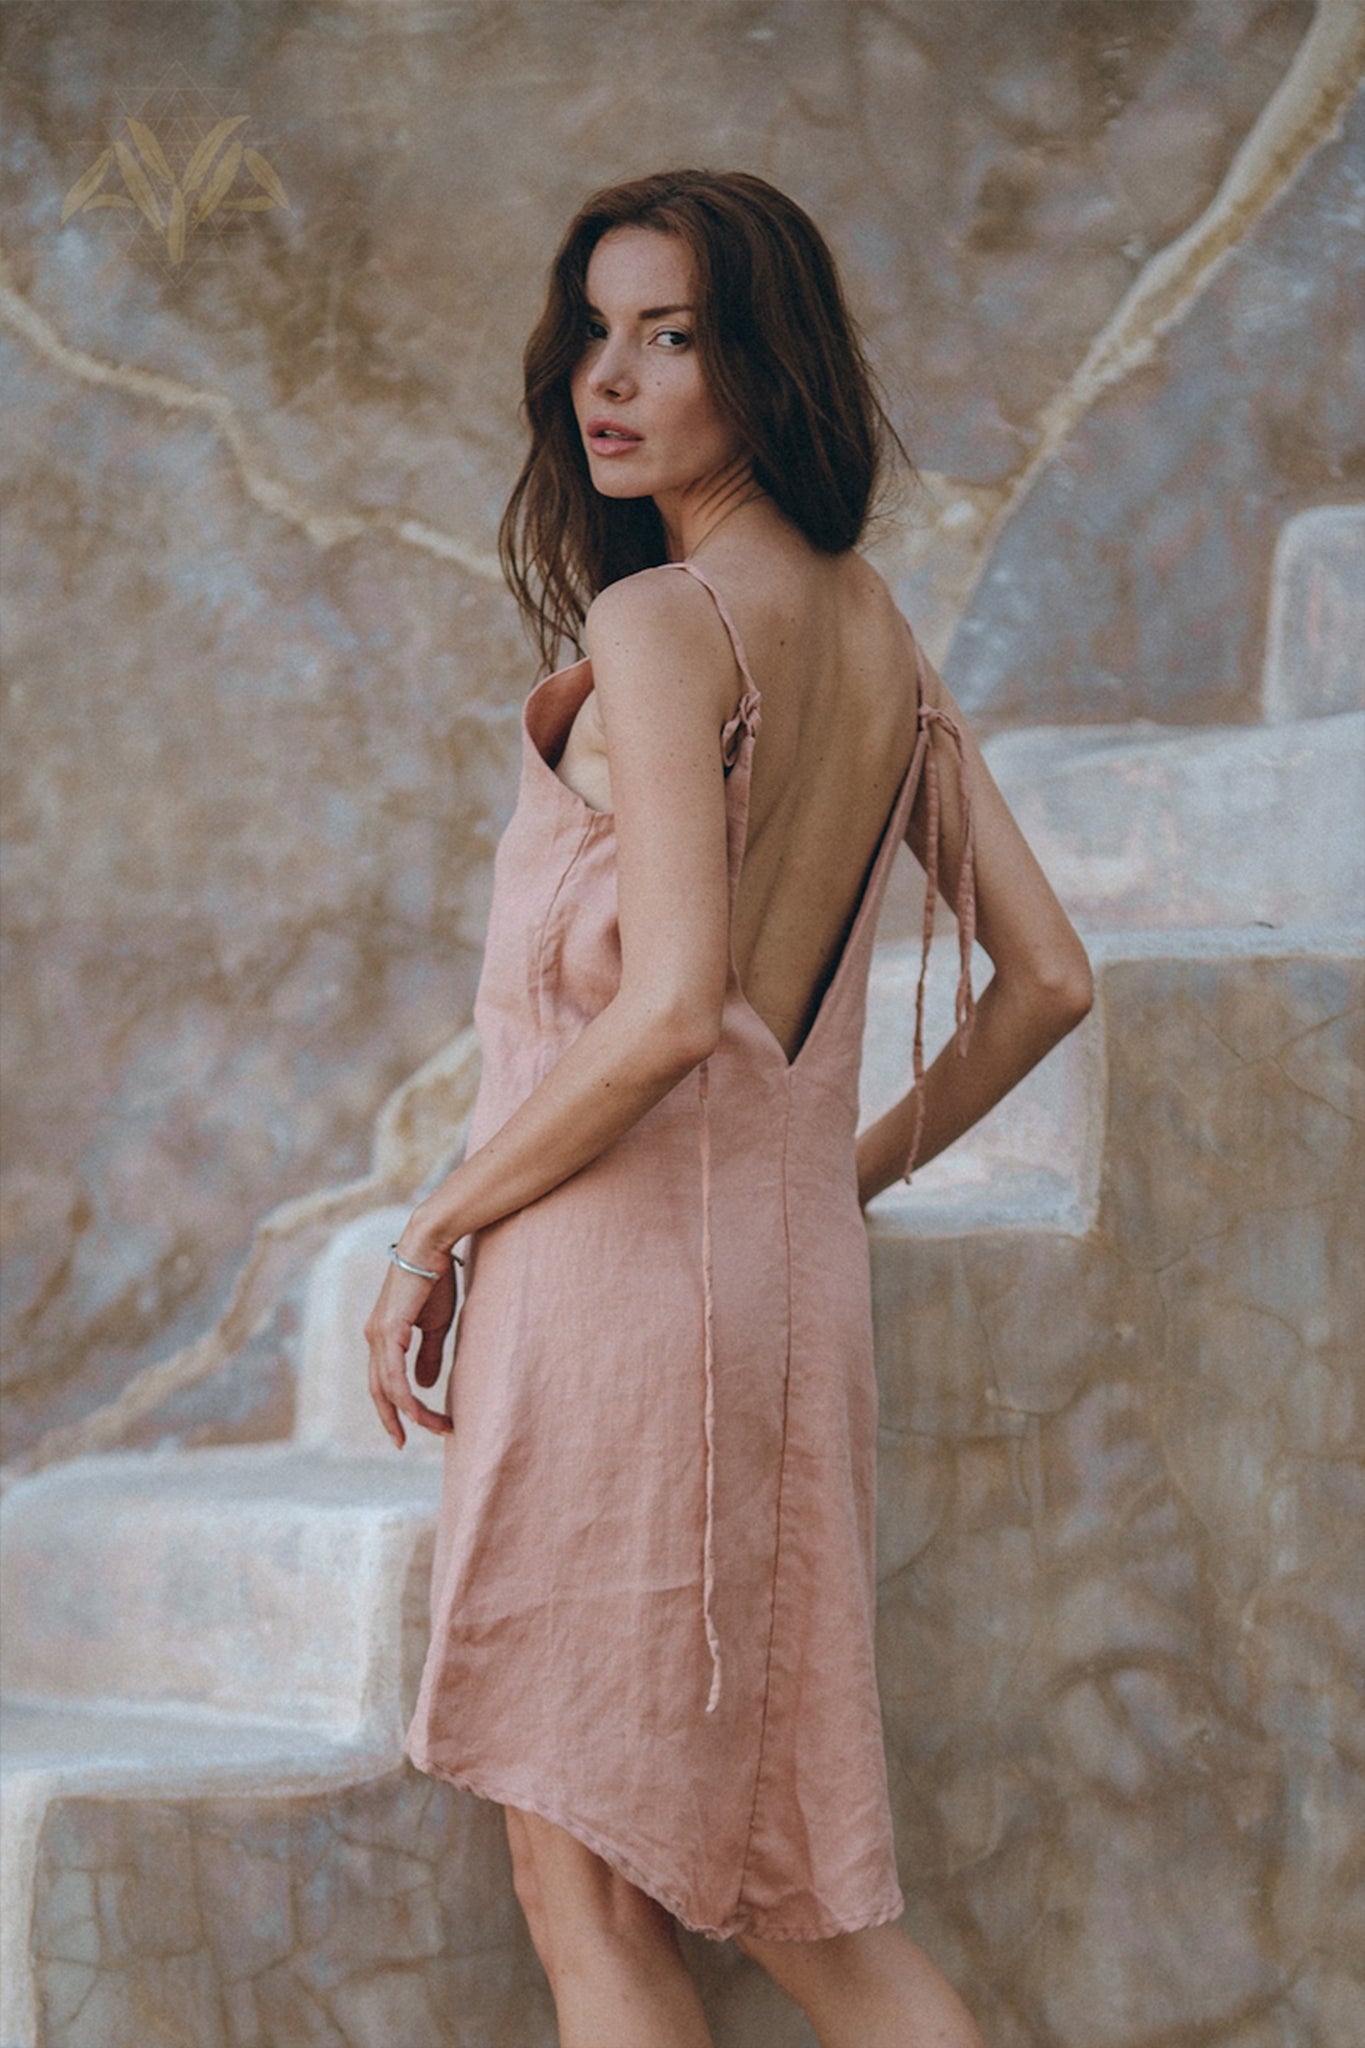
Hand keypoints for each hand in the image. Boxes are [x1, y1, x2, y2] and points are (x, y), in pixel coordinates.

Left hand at [363, 1254, 457, 1447]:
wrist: (429, 1248)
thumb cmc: (434, 1281)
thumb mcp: (434, 1325)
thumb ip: (428, 1355)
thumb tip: (424, 1385)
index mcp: (383, 1336)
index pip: (384, 1381)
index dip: (393, 1407)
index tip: (411, 1427)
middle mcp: (374, 1339)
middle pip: (379, 1391)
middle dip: (394, 1419)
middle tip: (405, 1443)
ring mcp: (378, 1336)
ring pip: (387, 1388)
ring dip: (409, 1413)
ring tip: (433, 1428)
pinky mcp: (388, 1332)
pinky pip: (393, 1376)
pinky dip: (405, 1397)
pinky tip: (419, 1412)